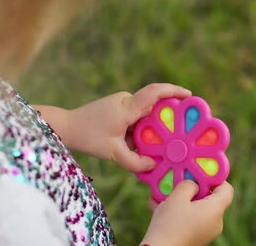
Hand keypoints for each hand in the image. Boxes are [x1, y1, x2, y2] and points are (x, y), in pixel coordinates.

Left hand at [67, 83, 191, 171]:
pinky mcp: (119, 107)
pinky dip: (140, 129)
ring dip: (149, 128)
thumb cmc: (88, 137)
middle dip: (165, 120)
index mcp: (127, 107)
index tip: (189, 95)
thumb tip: (154, 164)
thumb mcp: (113, 153)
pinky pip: (136, 116)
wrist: (66, 126)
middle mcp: (126, 100)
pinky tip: (135, 144)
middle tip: (176, 133)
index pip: (154, 92)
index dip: (173, 91)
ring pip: (145, 114)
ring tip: (150, 145)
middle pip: (154, 107)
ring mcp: (122, 102)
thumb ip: (135, 162)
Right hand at [141, 181, 234, 245]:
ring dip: (183, 200)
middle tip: (180, 182)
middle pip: (211, 199)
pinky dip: (179, 212)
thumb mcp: (177, 197)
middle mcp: (215, 222)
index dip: (215, 179)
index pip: (227, 189)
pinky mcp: (196, 238)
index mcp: (215, 210)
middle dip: (194, 189)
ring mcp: (206, 232)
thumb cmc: (169, 225)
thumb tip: (193, 184)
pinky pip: (190, 219)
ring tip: (165, 194)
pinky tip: (160, 206)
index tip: (200, 174)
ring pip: (197, 209)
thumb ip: (188, 184)